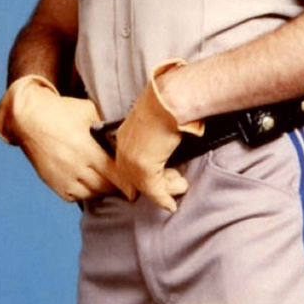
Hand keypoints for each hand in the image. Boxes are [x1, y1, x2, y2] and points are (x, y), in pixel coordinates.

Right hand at [0, 75, 123, 201]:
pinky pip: (74, 197)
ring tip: (104, 178)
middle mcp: (76, 167)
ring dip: (100, 188)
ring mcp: (63, 177)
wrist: (28, 118)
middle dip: (116, 184)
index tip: (135, 184)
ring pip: (91, 194)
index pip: (117, 176)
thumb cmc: (61, 111)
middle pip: (106, 187)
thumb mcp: (89, 112)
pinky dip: (83, 192)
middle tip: (121, 178)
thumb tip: (124, 139)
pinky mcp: (53, 182)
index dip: (129, 182)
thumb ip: (106, 128)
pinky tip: (86, 180)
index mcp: (88, 150)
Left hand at [113, 61, 191, 212]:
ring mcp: (131, 158)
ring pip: (144, 185)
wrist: (170, 99)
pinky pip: (153, 189)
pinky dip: (163, 199)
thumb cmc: (168, 104)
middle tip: (174, 186)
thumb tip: (164, 146)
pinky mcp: (143, 167)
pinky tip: (171, 204)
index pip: (128, 162)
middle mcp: (123, 147)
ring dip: (163, 191)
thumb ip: (154, 138)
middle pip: (132, 177)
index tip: (158, 180)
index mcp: (124, 134)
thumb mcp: (156, 123)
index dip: (141, 175)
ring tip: (180, 187)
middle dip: (152, 186)